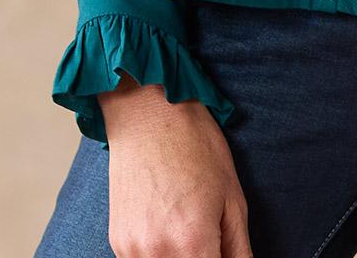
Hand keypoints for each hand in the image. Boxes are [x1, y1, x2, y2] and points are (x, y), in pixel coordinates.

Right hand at [98, 74, 253, 256]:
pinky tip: (168, 226)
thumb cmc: (194, 145)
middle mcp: (158, 253)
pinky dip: (160, 254)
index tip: (223, 251)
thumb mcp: (232, 197)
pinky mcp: (118, 242)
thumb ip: (239, 250)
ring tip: (188, 227)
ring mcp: (132, 250)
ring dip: (181, 257)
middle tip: (210, 238)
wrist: (147, 112)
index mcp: (192, 243)